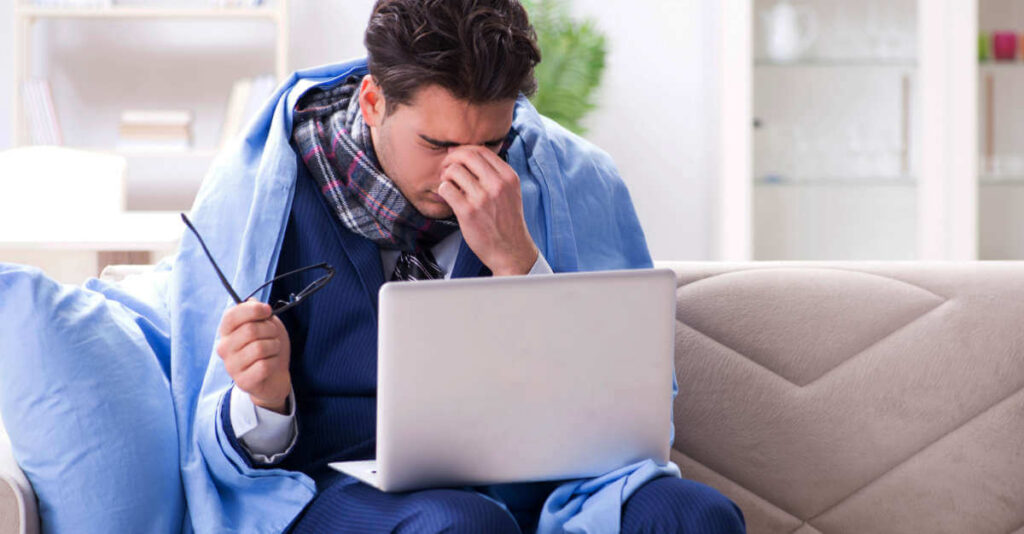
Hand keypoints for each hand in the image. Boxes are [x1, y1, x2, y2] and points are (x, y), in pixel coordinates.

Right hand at [215, 299, 291, 413]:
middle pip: (250, 330)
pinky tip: (271, 364)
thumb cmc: (269, 347)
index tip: (268, 311)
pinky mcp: (242, 381)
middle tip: (274, 334)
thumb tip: (251, 301)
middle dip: (270, 330)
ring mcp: (231, 366)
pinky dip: (274, 362)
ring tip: (273, 350)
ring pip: (259, 348)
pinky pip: (264, 366)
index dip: (252, 310)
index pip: (231, 315)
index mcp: (226, 332)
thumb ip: (258, 313)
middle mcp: (224, 348)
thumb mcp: (266, 325)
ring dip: (274, 346)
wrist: (275, 376)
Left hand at [437, 146, 538, 275]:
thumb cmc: (507, 221)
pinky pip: (446, 189)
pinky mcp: (468, 212)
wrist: (510, 250)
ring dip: (446, 175)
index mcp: (508, 177)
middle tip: (446, 168)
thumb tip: (463, 152)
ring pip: (454, 170)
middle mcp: (497, 184)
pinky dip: (443, 190)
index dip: (464, 150)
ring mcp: (482, 198)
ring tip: (448, 184)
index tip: (456, 158)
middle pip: (466, 155)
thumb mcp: (510, 192)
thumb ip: (493, 173)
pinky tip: (448, 197)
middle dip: (451, 158)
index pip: (481, 150)